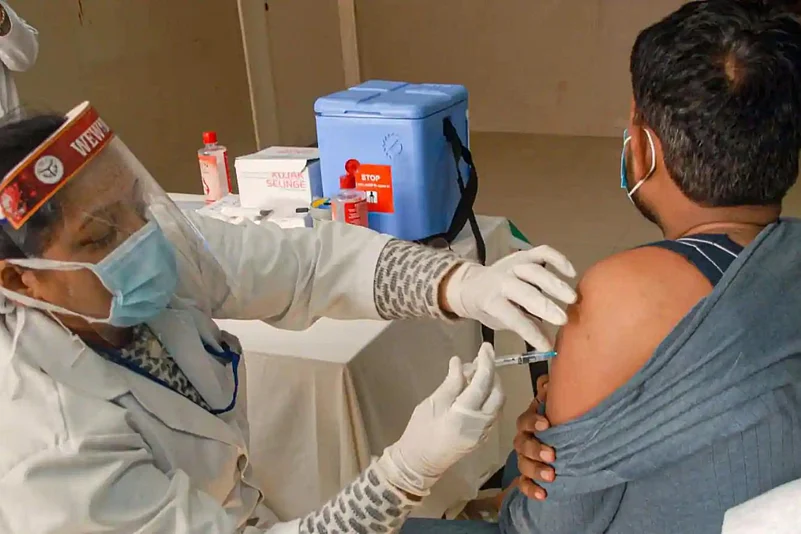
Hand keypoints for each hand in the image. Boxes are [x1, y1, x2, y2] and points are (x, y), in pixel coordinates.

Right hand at [377, 343, 504, 495]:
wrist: (419, 462)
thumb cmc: (420, 431)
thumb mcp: (432, 403)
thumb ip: (450, 383)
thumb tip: (461, 362)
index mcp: (464, 415)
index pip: (482, 383)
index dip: (486, 362)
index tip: (485, 347)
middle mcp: (479, 424)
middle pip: (497, 393)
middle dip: (493, 373)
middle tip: (480, 360)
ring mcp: (483, 433)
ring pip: (498, 403)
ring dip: (492, 385)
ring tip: (475, 373)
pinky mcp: (482, 437)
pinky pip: (493, 412)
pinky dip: (489, 397)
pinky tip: (475, 391)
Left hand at [443, 246, 576, 350]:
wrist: (471, 283)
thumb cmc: (489, 307)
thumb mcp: (500, 321)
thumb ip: (524, 327)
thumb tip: (548, 344)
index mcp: (491, 301)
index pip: (512, 317)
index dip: (530, 332)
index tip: (547, 346)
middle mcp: (501, 280)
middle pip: (523, 291)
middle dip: (544, 305)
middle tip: (563, 319)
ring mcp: (512, 265)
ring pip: (534, 271)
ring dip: (554, 284)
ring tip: (572, 298)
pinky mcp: (523, 255)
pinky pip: (542, 252)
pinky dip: (558, 259)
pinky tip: (571, 273)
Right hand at [513, 375, 555, 500]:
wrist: (564, 442)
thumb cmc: (558, 420)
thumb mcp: (557, 403)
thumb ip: (552, 390)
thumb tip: (548, 382)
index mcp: (530, 423)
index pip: (525, 421)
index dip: (532, 422)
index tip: (546, 424)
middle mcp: (524, 440)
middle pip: (522, 444)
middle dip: (536, 450)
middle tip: (552, 455)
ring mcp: (525, 459)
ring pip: (523, 465)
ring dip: (535, 470)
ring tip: (551, 476)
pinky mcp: (529, 477)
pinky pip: (524, 484)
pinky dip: (531, 489)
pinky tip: (543, 495)